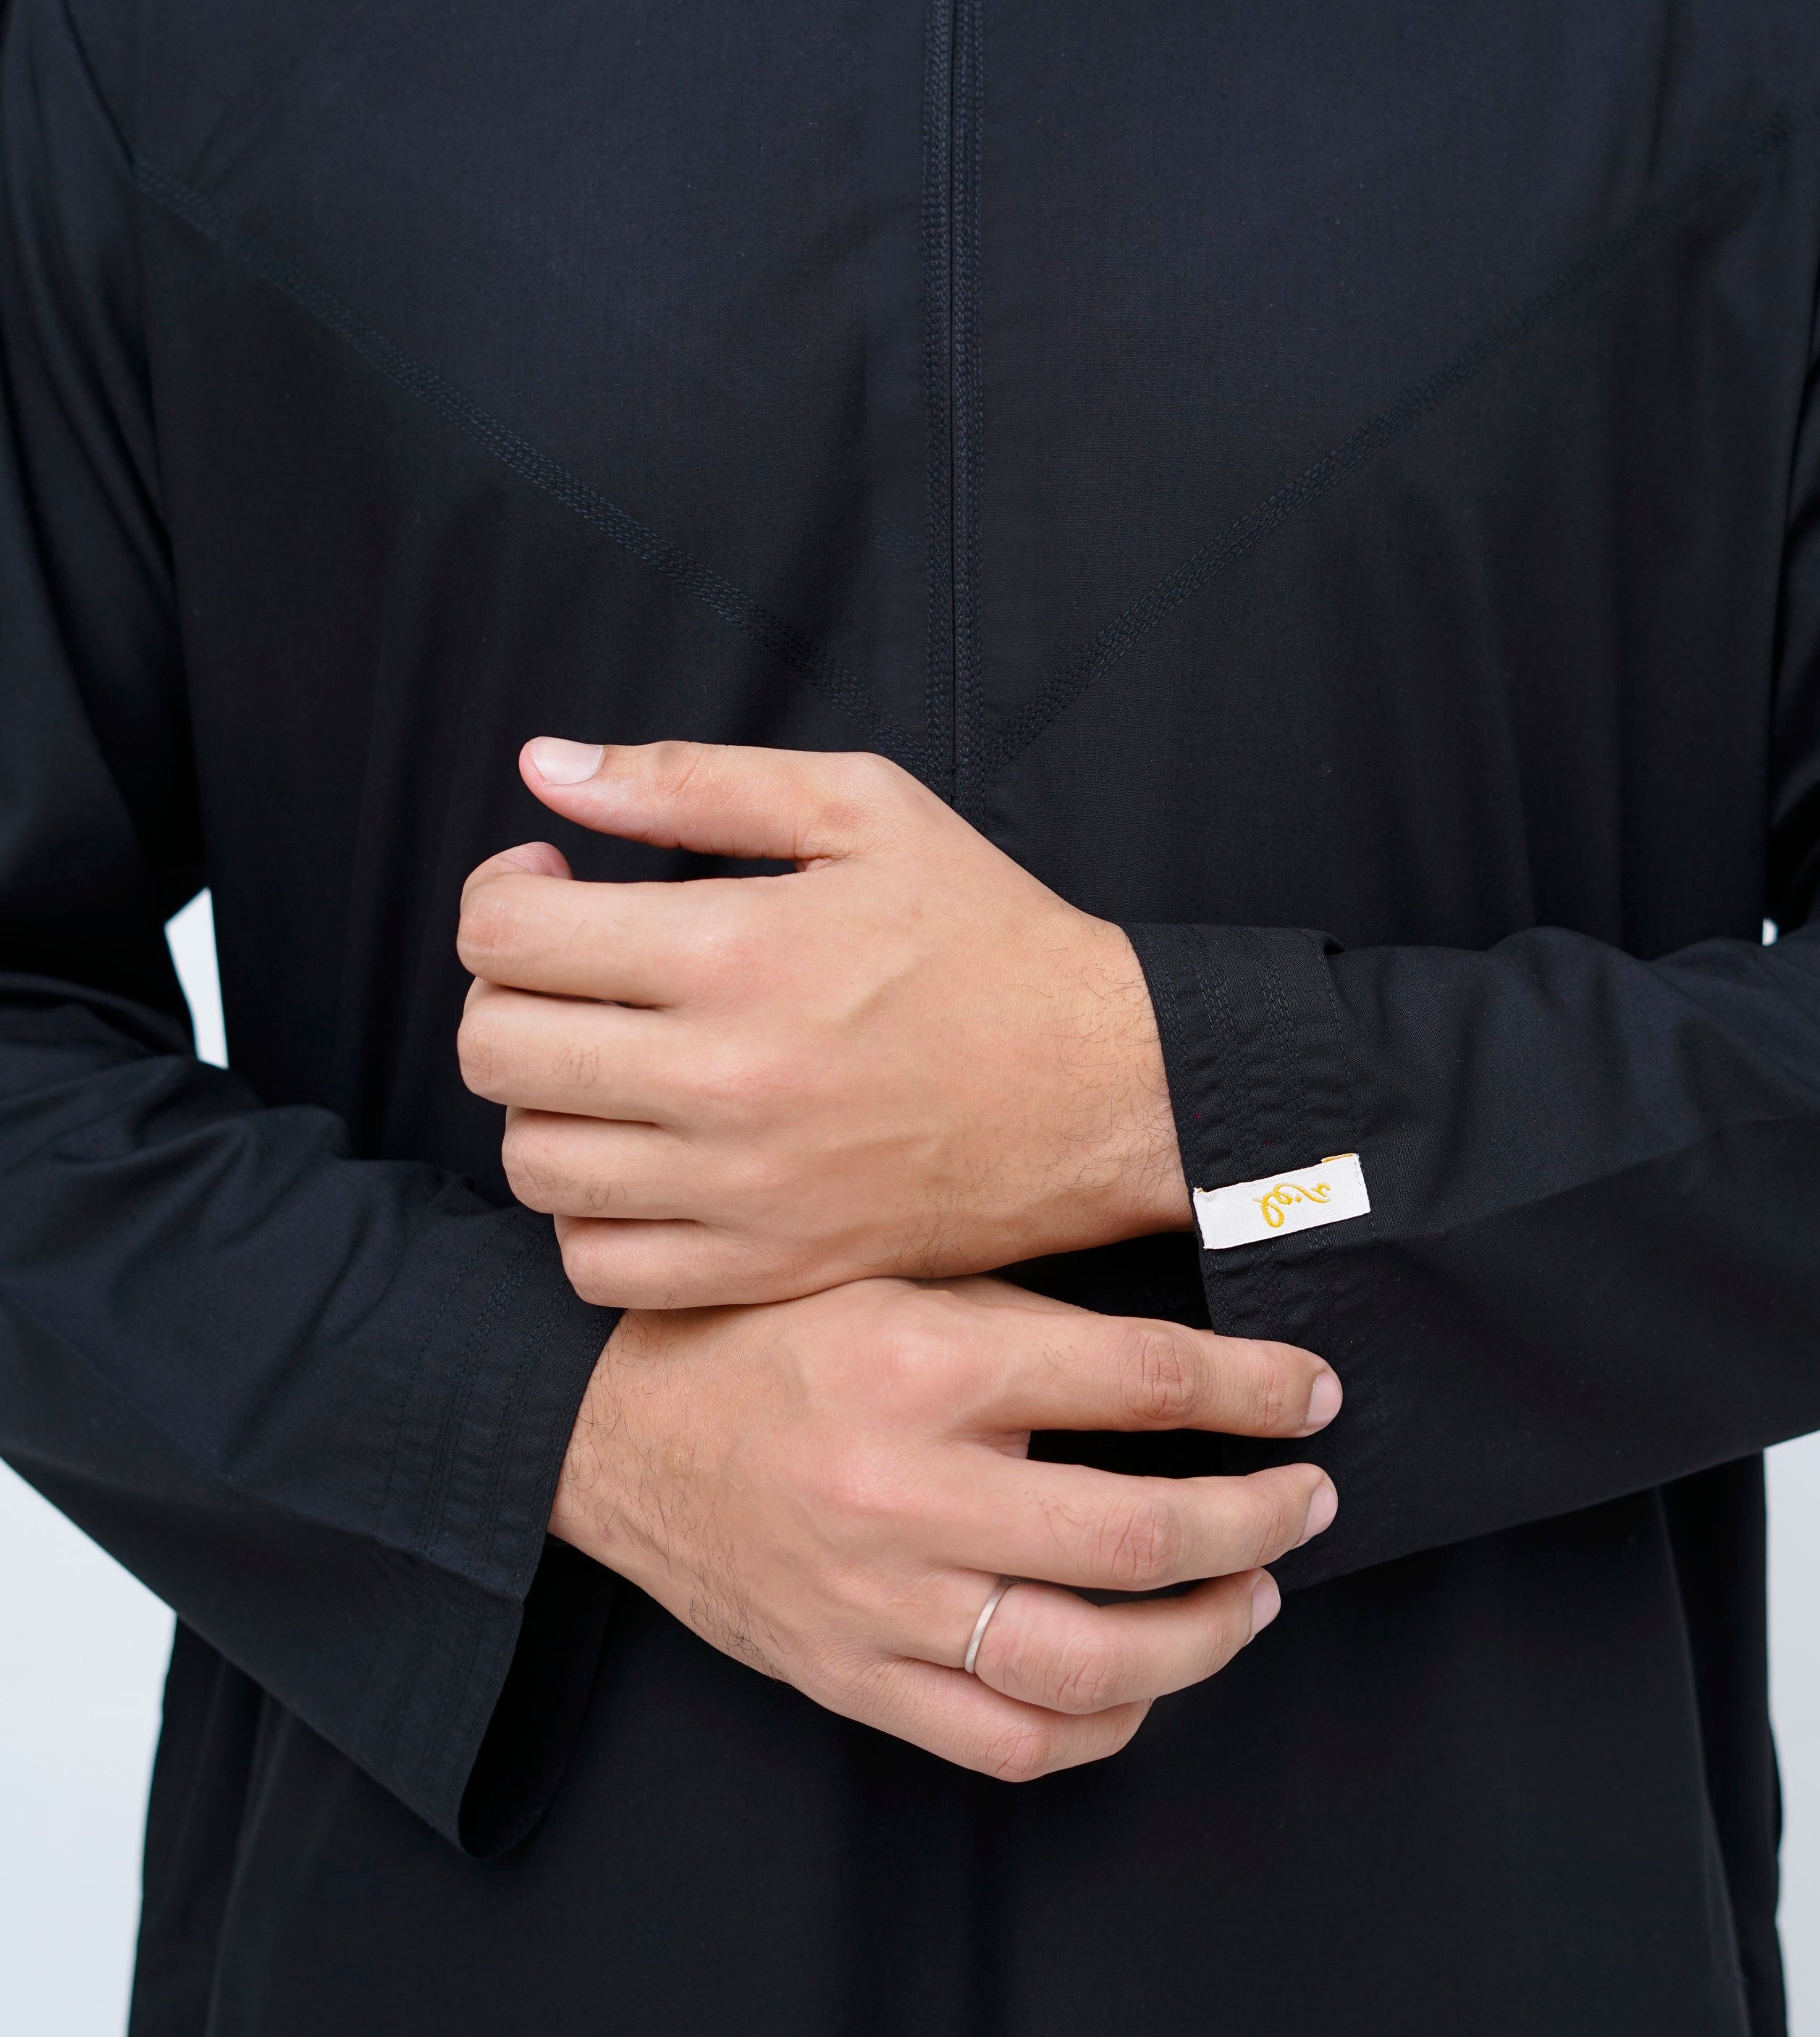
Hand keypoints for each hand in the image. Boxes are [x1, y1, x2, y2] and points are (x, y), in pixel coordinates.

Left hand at [457, 740, 1190, 1308]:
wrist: (1107, 1088)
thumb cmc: (987, 937)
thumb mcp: (860, 809)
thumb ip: (690, 781)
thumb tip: (545, 768)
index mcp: (736, 947)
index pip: (505, 936)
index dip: (501, 896)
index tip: (550, 888)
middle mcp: (722, 1077)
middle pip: (495, 1048)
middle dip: (508, 993)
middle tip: (572, 972)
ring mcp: (740, 1189)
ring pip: (531, 1161)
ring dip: (544, 1102)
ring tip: (607, 1062)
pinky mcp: (765, 1268)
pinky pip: (595, 1265)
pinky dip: (588, 1214)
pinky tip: (639, 1157)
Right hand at [551, 1273, 1339, 1778]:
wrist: (609, 1429)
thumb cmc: (765, 1336)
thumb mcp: (894, 1274)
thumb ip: (1030, 1316)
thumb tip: (1190, 1349)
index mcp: (925, 1362)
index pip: (1142, 1382)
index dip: (1254, 1390)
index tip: (1312, 1393)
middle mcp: (906, 1490)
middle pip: (1137, 1535)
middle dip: (1257, 1519)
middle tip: (1307, 1499)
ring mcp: (877, 1602)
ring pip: (1089, 1664)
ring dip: (1204, 1637)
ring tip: (1252, 1595)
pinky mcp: (849, 1677)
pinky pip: (1007, 1739)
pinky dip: (1100, 1724)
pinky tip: (1143, 1683)